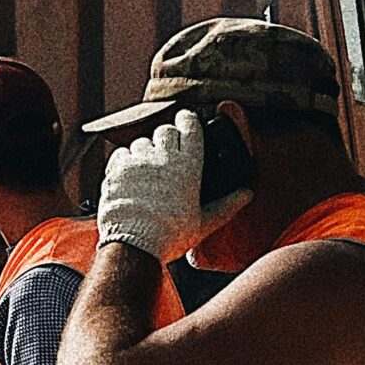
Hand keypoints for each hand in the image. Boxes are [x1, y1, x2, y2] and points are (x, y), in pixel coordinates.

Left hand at [95, 107, 251, 262]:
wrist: (135, 244)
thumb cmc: (171, 235)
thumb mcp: (204, 223)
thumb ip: (226, 206)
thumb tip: (246, 195)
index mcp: (188, 165)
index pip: (190, 127)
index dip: (188, 120)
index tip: (187, 120)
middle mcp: (163, 157)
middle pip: (164, 130)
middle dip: (166, 137)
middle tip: (167, 151)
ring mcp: (138, 161)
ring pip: (141, 142)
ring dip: (145, 151)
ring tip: (147, 171)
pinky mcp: (118, 169)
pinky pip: (121, 154)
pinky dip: (125, 162)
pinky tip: (129, 177)